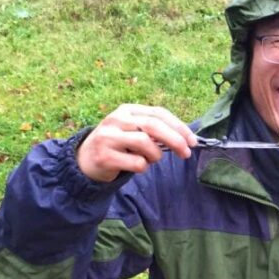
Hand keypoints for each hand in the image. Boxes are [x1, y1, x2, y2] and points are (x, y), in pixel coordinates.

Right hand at [76, 104, 196, 181]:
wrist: (85, 160)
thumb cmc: (118, 146)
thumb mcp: (133, 131)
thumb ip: (154, 130)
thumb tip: (186, 139)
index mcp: (127, 110)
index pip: (159, 113)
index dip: (179, 127)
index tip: (193, 141)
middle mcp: (116, 120)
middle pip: (154, 126)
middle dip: (175, 140)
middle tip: (186, 153)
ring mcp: (108, 137)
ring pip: (145, 143)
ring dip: (155, 156)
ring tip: (149, 160)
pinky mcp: (105, 156)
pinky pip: (136, 163)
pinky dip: (143, 167)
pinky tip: (136, 167)